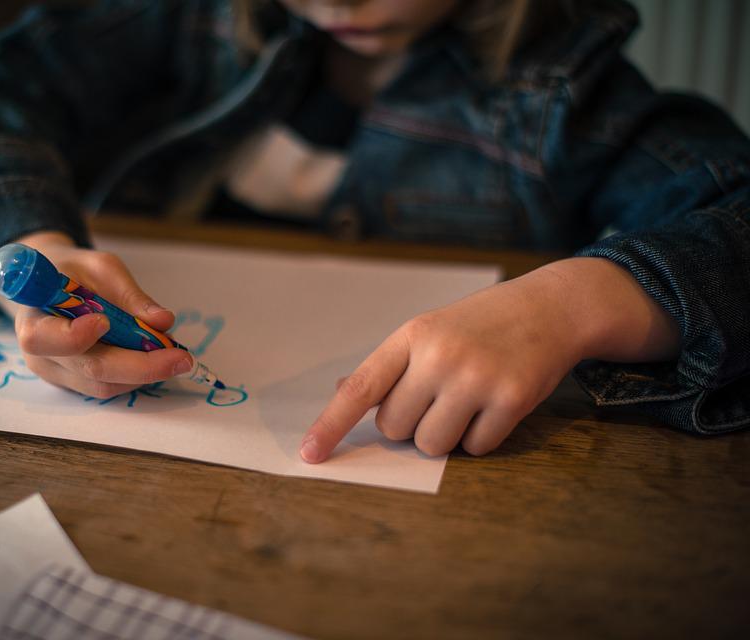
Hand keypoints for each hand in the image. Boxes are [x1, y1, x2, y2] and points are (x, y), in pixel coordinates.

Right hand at [0, 231, 192, 398]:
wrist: (53, 285)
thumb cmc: (74, 272)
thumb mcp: (102, 268)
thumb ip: (130, 295)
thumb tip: (162, 322)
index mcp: (33, 318)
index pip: (44, 338)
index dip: (75, 336)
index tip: (105, 322)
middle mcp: (40, 354)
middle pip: (89, 369)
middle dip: (140, 366)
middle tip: (180, 358)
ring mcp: (57, 374)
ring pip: (104, 386)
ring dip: (145, 373)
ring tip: (173, 354)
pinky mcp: (75, 384)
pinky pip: (108, 387)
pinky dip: (136, 376)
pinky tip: (155, 359)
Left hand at [299, 258, 681, 461]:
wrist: (550, 306)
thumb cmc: (478, 324)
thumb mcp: (428, 329)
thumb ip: (389, 366)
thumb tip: (341, 394)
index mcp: (410, 336)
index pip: (360, 389)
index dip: (331, 425)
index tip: (309, 454)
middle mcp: (439, 355)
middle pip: (395, 429)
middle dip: (411, 424)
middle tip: (438, 396)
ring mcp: (476, 377)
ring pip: (431, 445)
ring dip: (445, 435)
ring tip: (466, 401)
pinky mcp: (512, 399)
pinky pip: (475, 449)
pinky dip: (481, 437)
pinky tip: (494, 405)